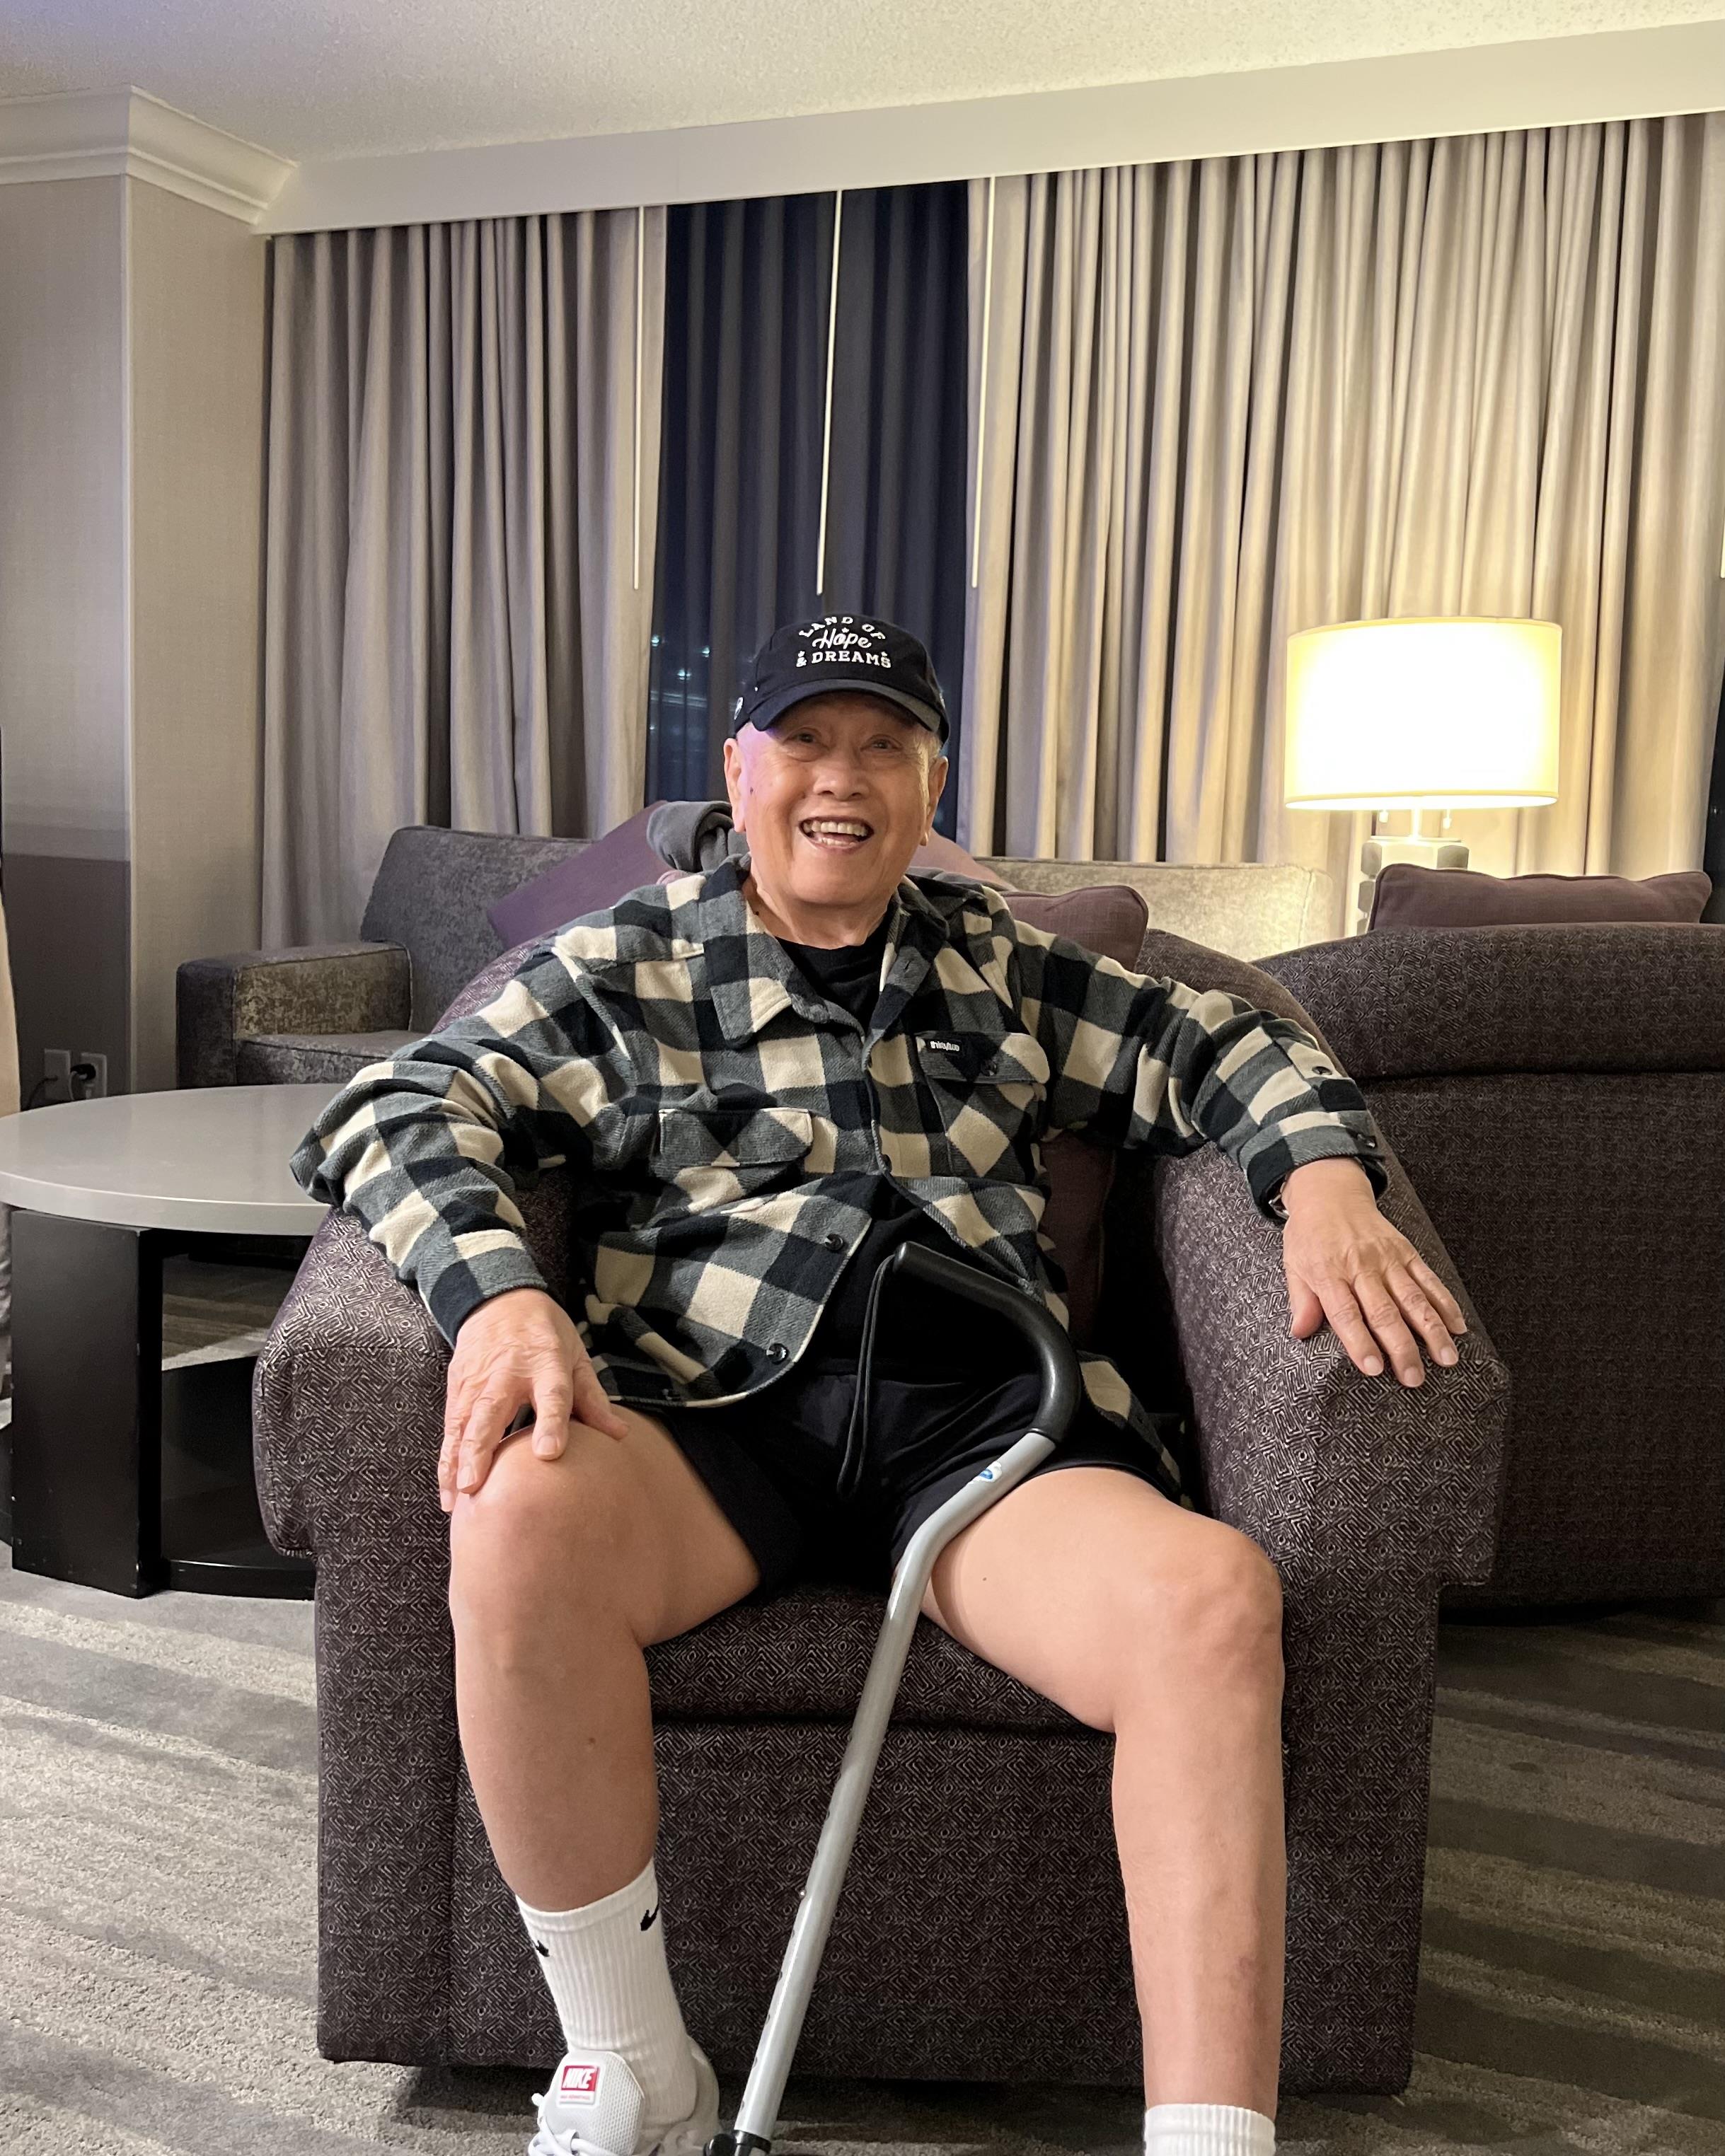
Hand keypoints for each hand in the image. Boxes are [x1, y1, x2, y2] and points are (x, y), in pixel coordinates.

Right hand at [439, 1286, 628, 1510]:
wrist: (499, 1300)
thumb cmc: (545, 1334)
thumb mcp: (575, 1356)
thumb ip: (593, 1398)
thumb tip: (619, 1435)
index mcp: (545, 1363)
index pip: (551, 1396)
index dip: (551, 1424)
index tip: (549, 1454)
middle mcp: (507, 1374)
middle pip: (491, 1412)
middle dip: (480, 1449)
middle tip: (476, 1485)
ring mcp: (477, 1381)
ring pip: (463, 1425)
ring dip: (457, 1463)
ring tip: (457, 1501)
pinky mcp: (456, 1388)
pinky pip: (449, 1429)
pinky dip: (446, 1460)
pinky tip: (449, 1492)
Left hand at [1279, 1158, 1467, 1385]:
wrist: (1331, 1193)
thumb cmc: (1310, 1235)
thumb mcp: (1294, 1265)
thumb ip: (1301, 1300)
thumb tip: (1300, 1331)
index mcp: (1329, 1273)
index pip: (1346, 1313)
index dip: (1360, 1342)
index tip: (1374, 1369)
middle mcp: (1361, 1267)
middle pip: (1385, 1312)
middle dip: (1402, 1348)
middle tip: (1414, 1378)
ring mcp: (1387, 1259)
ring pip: (1414, 1299)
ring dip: (1432, 1331)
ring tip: (1446, 1359)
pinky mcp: (1406, 1252)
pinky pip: (1429, 1279)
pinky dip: (1445, 1303)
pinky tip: (1457, 1327)